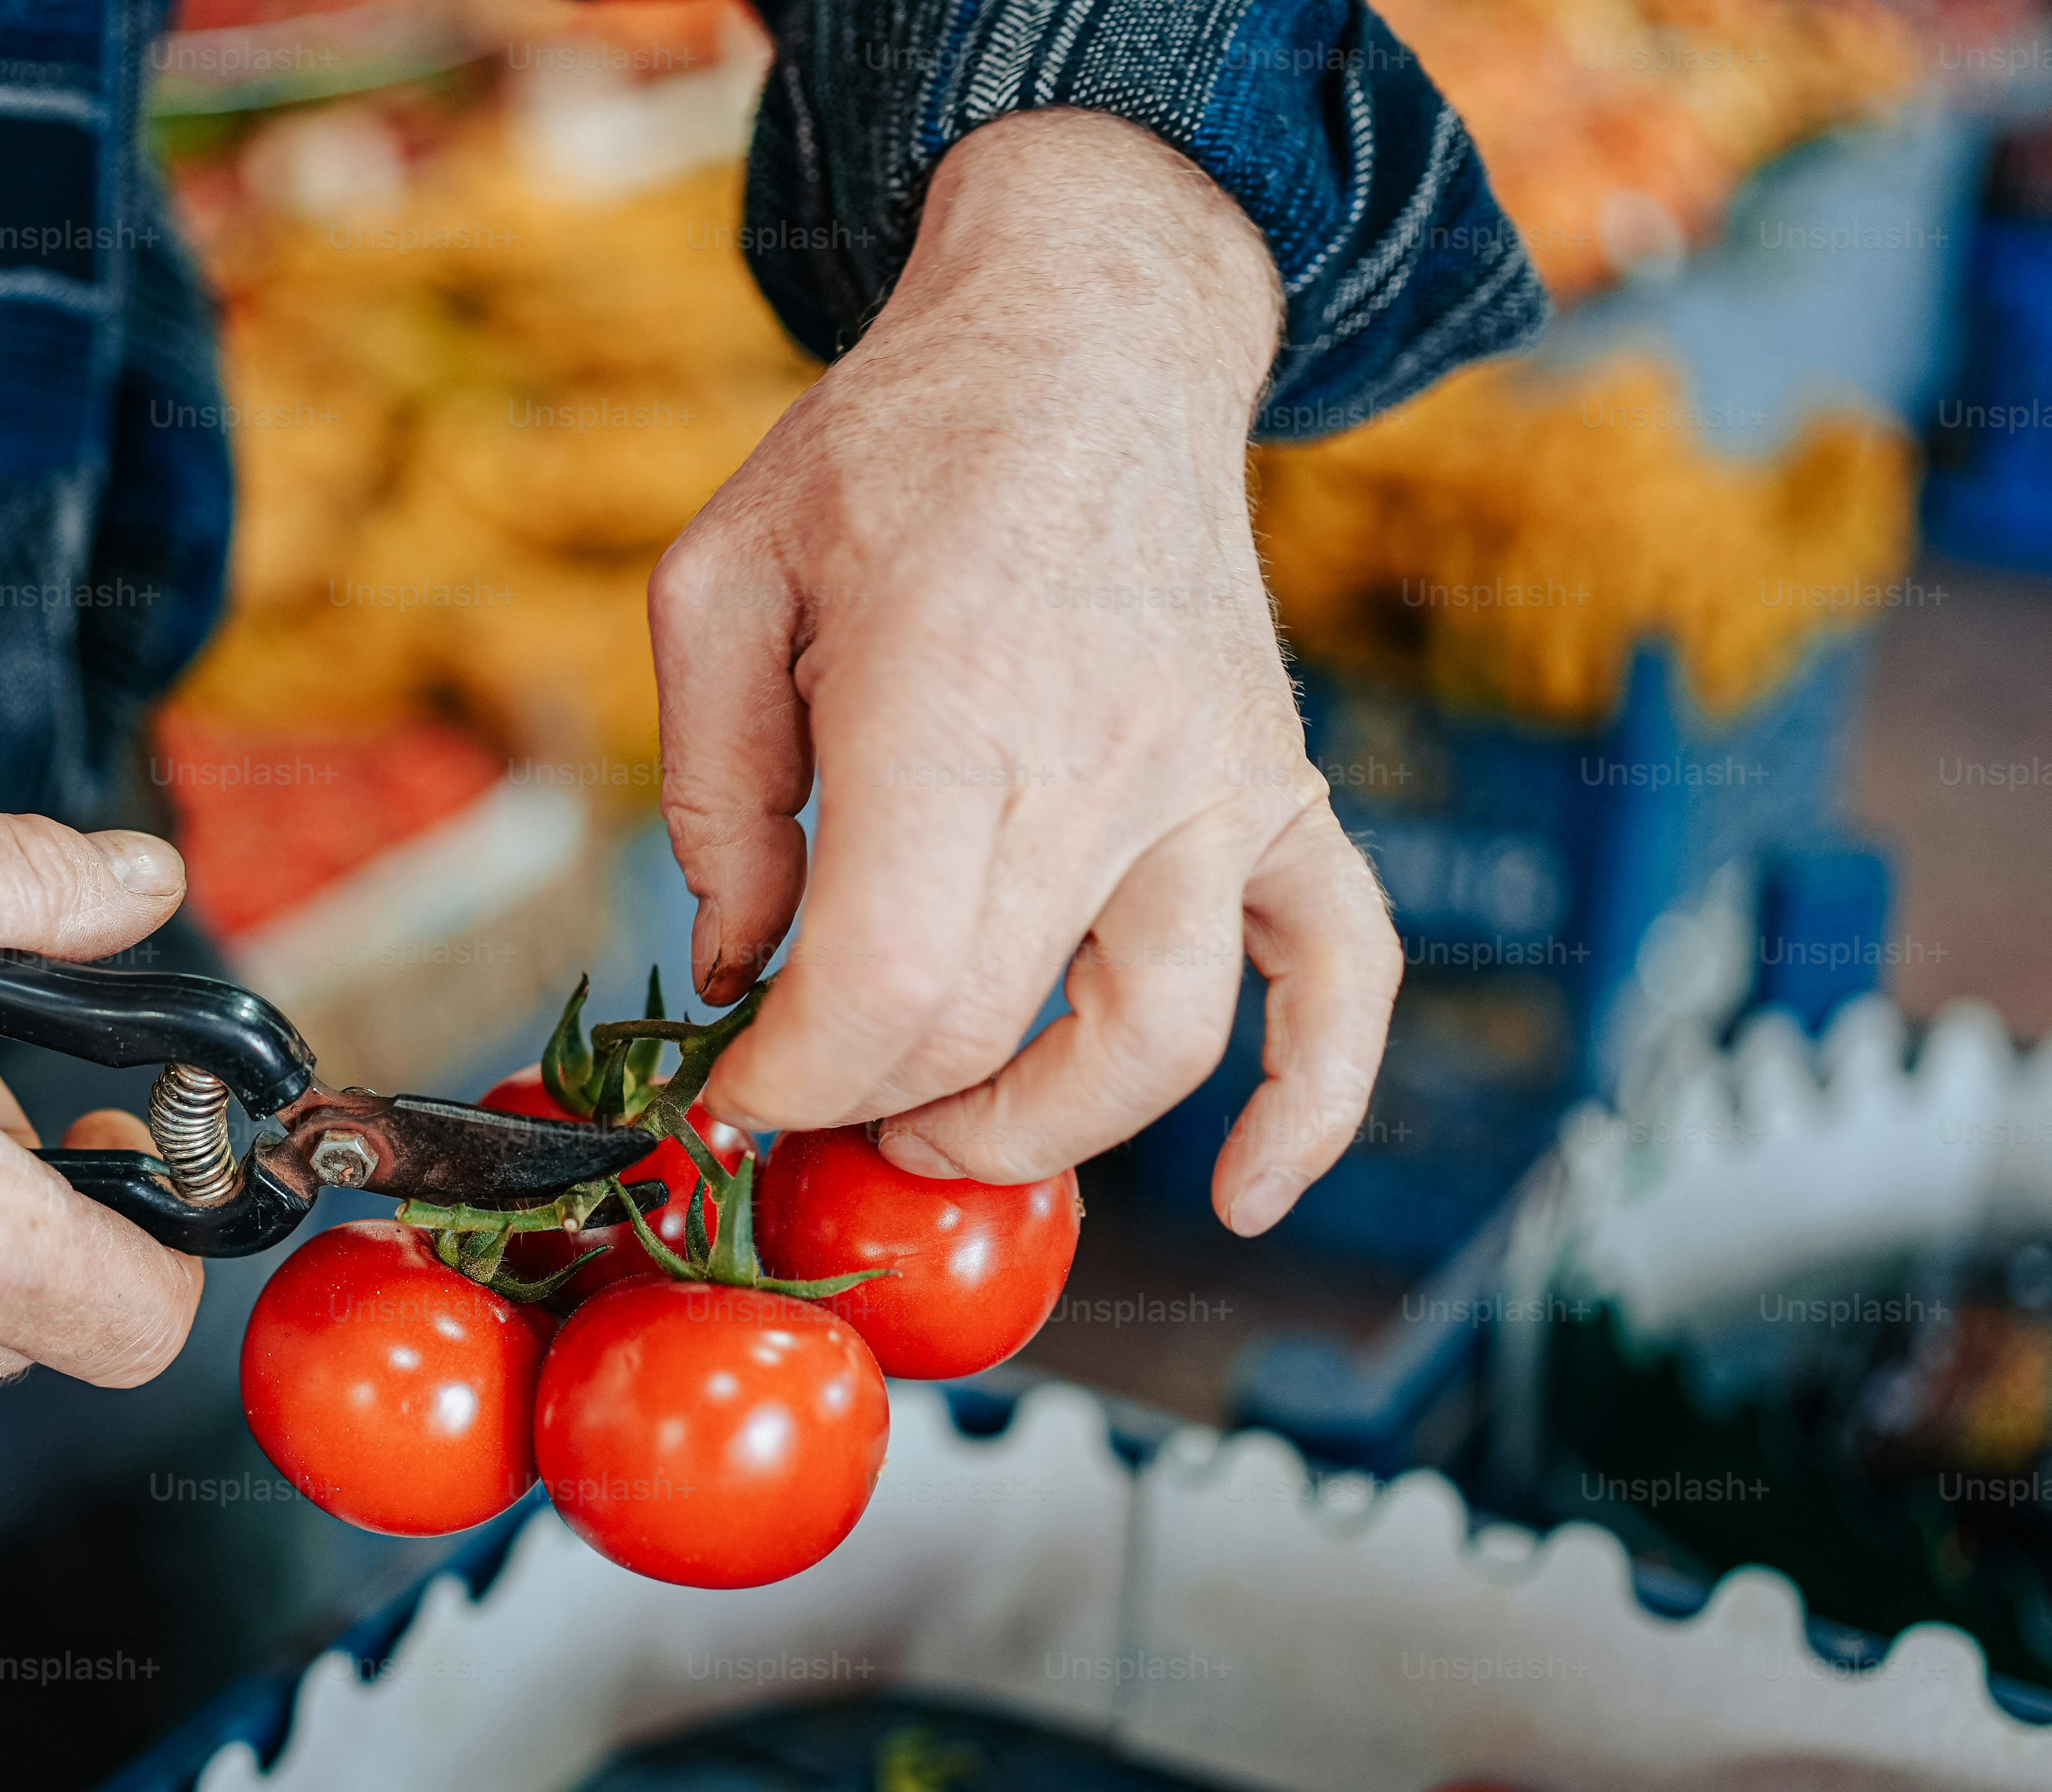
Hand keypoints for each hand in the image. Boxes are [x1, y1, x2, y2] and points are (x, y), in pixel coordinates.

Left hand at [651, 108, 1400, 1234]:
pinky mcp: (1284, 789)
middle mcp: (1103, 755)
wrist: (1088, 337)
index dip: (792, 1079)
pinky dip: (1311, 1104)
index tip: (735, 1093)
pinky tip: (1245, 1194)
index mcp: (945, 701)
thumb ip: (707, 792)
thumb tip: (738, 966)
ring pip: (1158, 1035)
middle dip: (875, 1103)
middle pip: (991, 1024)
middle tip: (811, 1098)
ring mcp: (1215, 781)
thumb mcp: (723, 584)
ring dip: (1037, 1130)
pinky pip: (1344, 972)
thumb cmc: (890, 460)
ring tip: (940, 1134)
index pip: (886, 981)